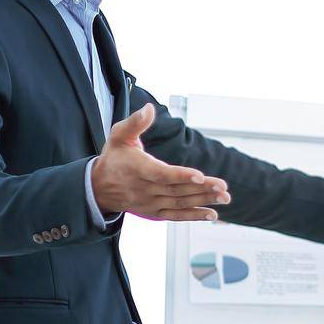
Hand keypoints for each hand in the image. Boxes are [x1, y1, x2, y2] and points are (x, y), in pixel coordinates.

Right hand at [91, 104, 230, 220]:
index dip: (180, 176)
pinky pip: (176, 216)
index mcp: (136, 169)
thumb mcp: (118, 136)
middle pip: (176, 190)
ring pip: (179, 203)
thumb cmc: (114, 157)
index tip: (200, 175)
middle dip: (202, 189)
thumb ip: (135, 123)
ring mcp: (149, 203)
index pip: (160, 174)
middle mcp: (143, 189)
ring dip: (203, 201)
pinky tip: (212, 214)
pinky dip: (194, 216)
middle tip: (223, 187)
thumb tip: (149, 108)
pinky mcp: (154, 212)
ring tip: (225, 197)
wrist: (98, 187)